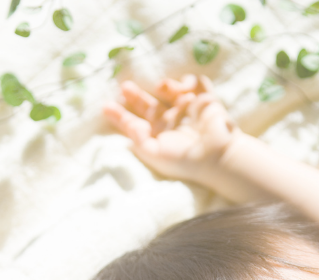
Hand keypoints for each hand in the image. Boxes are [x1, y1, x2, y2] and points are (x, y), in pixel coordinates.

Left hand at [102, 74, 239, 185]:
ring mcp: (186, 110)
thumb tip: (129, 126)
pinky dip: (190, 81)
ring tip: (161, 86)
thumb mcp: (154, 153)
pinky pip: (196, 84)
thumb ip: (138, 139)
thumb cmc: (183, 159)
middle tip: (125, 86)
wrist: (214, 156)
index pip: (134, 123)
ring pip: (170, 91)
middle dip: (135, 95)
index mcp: (157, 135)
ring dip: (166, 86)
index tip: (104, 106)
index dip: (119, 115)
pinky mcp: (204, 100)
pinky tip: (185, 88)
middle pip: (148, 104)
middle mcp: (170, 121)